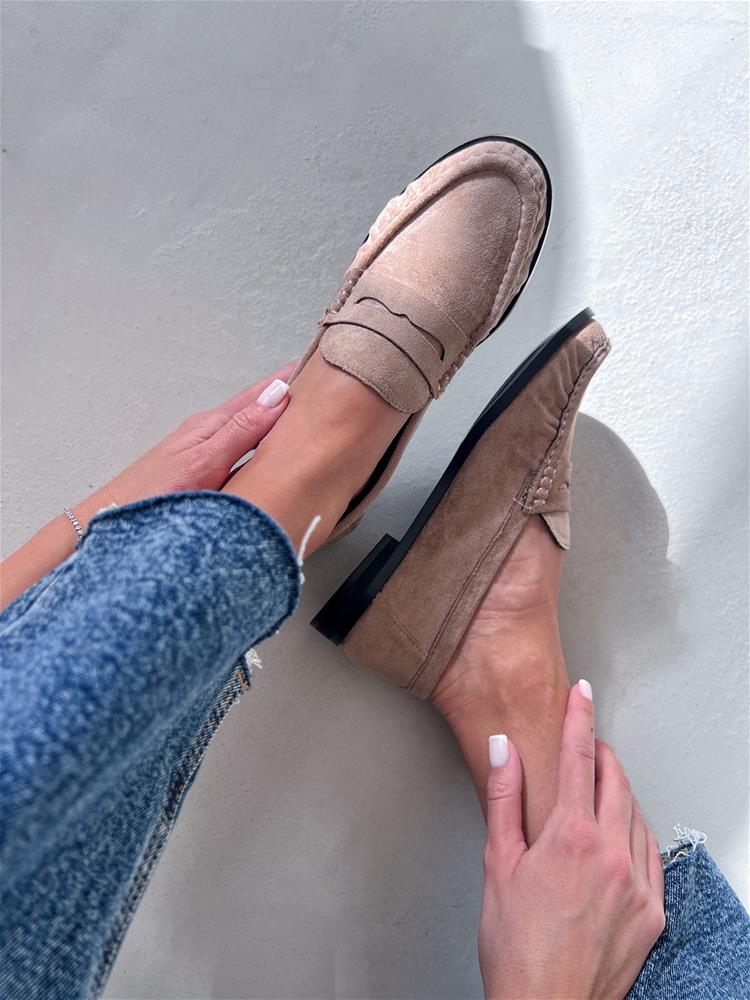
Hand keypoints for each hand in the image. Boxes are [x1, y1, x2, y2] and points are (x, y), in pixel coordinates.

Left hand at [75, 361, 296, 525]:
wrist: (116, 524)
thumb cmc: (152, 495)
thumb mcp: (203, 460)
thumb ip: (240, 431)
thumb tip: (276, 397)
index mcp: (212, 425)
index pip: (260, 394)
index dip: (289, 380)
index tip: (318, 367)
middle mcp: (212, 437)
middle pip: (259, 411)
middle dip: (289, 399)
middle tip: (323, 388)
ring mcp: (210, 457)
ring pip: (254, 435)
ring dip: (279, 425)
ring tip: (308, 418)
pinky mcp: (209, 480)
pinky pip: (246, 457)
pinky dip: (266, 451)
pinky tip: (276, 458)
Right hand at [479, 682, 664, 999]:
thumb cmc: (515, 945)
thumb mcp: (496, 864)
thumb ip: (503, 799)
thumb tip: (503, 750)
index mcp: (570, 837)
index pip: (577, 758)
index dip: (579, 719)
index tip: (582, 695)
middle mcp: (611, 854)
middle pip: (614, 780)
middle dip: (601, 754)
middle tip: (586, 745)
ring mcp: (637, 884)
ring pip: (637, 815)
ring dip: (619, 793)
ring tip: (597, 792)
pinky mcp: (652, 912)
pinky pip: (652, 854)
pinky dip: (636, 833)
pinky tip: (621, 836)